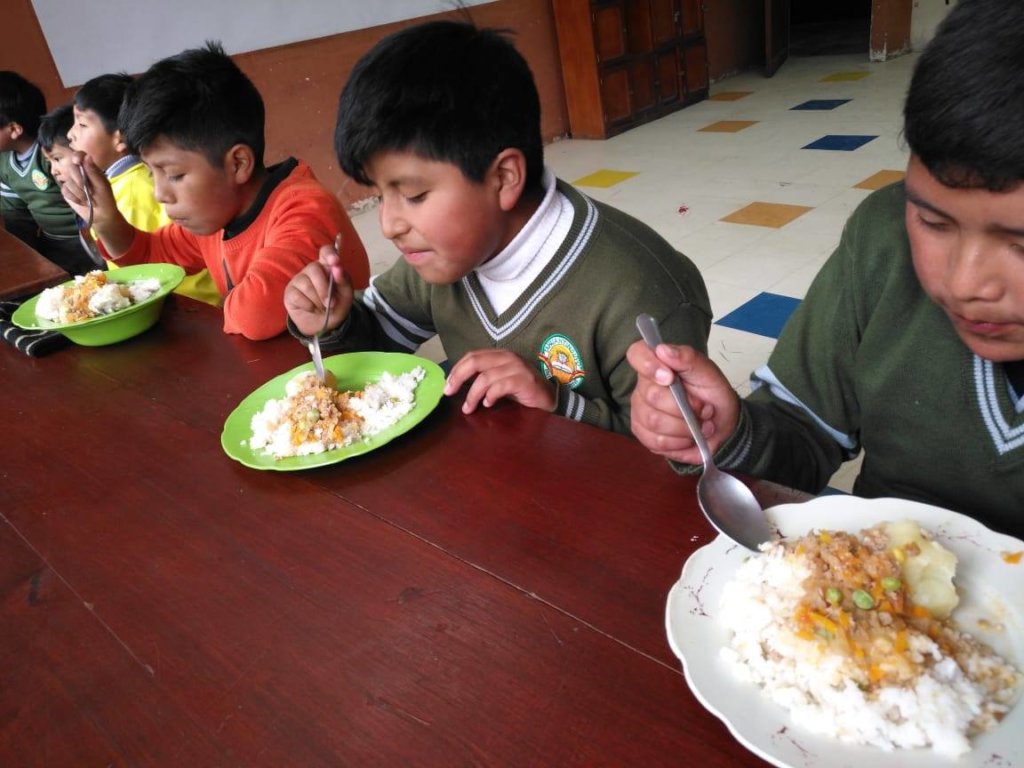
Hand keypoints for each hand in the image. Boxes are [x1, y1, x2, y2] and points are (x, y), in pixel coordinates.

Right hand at [60, 152, 133, 254]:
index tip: (77, 162)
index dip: (76, 156)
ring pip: (67, 181)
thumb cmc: (106, 199)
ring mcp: (72, 182)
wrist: (102, 215)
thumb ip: (94, 172)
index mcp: (90, 168)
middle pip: (71, 167)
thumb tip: (87, 157)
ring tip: (88, 199)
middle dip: (79, 180)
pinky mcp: (67, 191)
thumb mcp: (103, 186)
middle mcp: (79, 173)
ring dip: (79, 192)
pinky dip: (74, 198)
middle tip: (89, 191)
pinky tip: (82, 202)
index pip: (79, 156)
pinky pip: (65, 190)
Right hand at [284, 242, 352, 335]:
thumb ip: (344, 280)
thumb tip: (337, 269)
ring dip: (318, 301)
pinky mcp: (290, 292)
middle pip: (314, 269)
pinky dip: (308, 306)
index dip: (330, 254)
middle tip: (331, 304)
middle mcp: (312, 269)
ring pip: (306, 285)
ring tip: (322, 308)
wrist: (326, 324)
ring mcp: (299, 279)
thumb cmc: (336, 305)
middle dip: (324, 289)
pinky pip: (297, 296)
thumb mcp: (346, 294)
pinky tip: (312, 309)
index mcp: (328, 266)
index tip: (335, 261)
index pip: (326, 251)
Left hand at [443, 349, 555, 414]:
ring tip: (469, 408)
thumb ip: (483, 379)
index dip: (457, 369)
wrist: (550, 398)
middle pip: (475, 362)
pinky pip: (501, 386)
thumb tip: (457, 385)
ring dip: (473, 395)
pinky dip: (490, 396)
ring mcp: (517, 368)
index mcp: (500, 355)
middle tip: (449, 392)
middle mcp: (508, 357)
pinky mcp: (524, 381)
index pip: (472, 356)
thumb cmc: (522, 391)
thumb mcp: (500, 381)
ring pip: (485, 377)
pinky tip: (488, 404)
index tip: (447, 385)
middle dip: (458, 377)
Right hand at [626, 341, 739, 463]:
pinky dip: (679, 442)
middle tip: (703, 409)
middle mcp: (643, 387)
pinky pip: (656, 441)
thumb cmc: (713, 395)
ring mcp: (640, 411)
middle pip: (652, 396)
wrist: (722, 425)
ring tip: (700, 425)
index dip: (648, 364)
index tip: (669, 377)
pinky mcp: (643, 434)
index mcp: (658, 364)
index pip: (636, 354)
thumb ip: (688, 358)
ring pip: (654, 421)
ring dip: (685, 427)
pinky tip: (688, 437)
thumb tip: (662, 350)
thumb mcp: (709, 373)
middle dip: (685, 407)